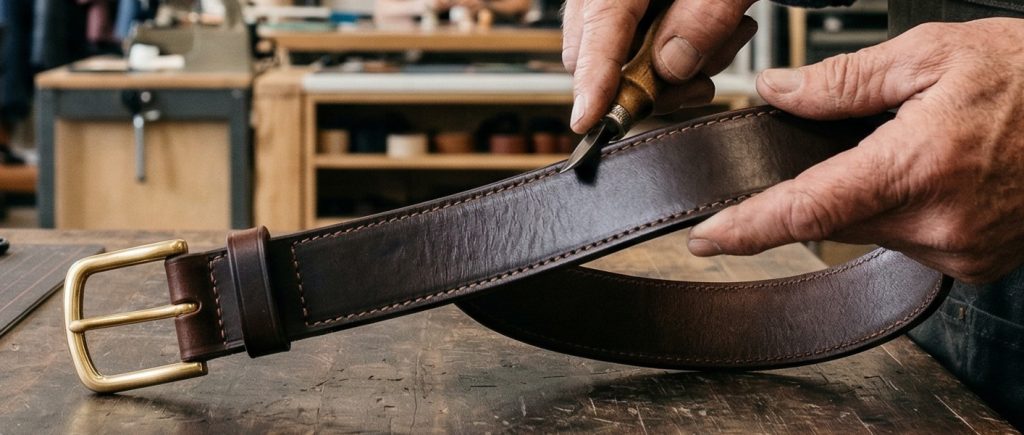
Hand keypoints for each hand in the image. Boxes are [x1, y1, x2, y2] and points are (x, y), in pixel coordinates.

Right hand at [562, 0, 758, 132]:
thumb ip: (706, 18)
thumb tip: (670, 68)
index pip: (598, 27)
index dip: (592, 79)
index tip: (589, 120)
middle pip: (591, 51)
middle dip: (642, 82)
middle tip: (699, 84)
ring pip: (609, 55)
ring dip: (663, 70)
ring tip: (721, 43)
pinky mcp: (622, 6)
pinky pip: (627, 44)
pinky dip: (665, 55)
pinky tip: (707, 40)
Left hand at [687, 18, 1023, 283]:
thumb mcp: (931, 54)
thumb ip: (844, 81)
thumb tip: (778, 90)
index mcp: (919, 165)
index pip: (808, 210)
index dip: (748, 228)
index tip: (706, 239)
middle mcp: (940, 220)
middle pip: (835, 219)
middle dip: (828, 186)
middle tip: (864, 142)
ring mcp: (962, 249)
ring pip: (872, 230)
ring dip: (873, 196)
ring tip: (921, 149)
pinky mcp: (979, 262)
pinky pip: (912, 240)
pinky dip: (907, 210)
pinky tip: (939, 176)